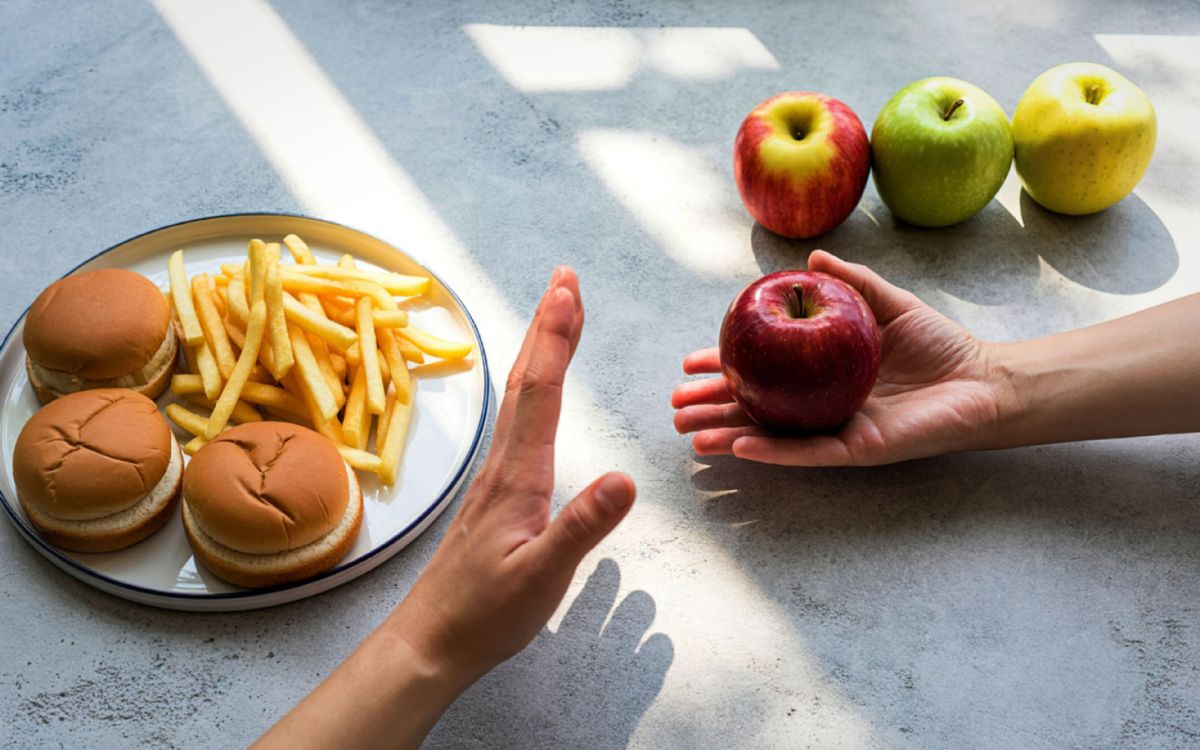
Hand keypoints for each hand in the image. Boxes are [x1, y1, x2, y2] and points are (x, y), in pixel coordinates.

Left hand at [256, 267, 636, 749]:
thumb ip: (582, 526)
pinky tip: (537, 392)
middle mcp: (504, 465)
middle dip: (548, 326)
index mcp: (519, 476)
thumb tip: (625, 477)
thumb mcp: (543, 575)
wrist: (433, 639)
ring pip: (520, 398)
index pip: (540, 392)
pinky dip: (534, 387)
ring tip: (557, 317)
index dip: (556, 339)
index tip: (568, 291)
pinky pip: (518, 421)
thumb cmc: (487, 612)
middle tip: (564, 280)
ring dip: (539, 350)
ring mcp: (497, 476)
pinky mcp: (497, 492)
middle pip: (526, 380)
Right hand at [672, 250, 1011, 465]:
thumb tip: (809, 259)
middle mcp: (821, 406)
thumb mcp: (887, 303)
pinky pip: (806, 452)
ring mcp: (835, 430)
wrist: (985, 380)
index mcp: (821, 375)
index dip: (724, 369)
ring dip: (728, 436)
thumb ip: (851, 281)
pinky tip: (738, 445)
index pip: (763, 372)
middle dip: (712, 409)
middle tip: (676, 408)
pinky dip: (772, 451)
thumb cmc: (941, 345)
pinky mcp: (857, 450)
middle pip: (755, 409)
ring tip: (691, 434)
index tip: (690, 364)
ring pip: (770, 437)